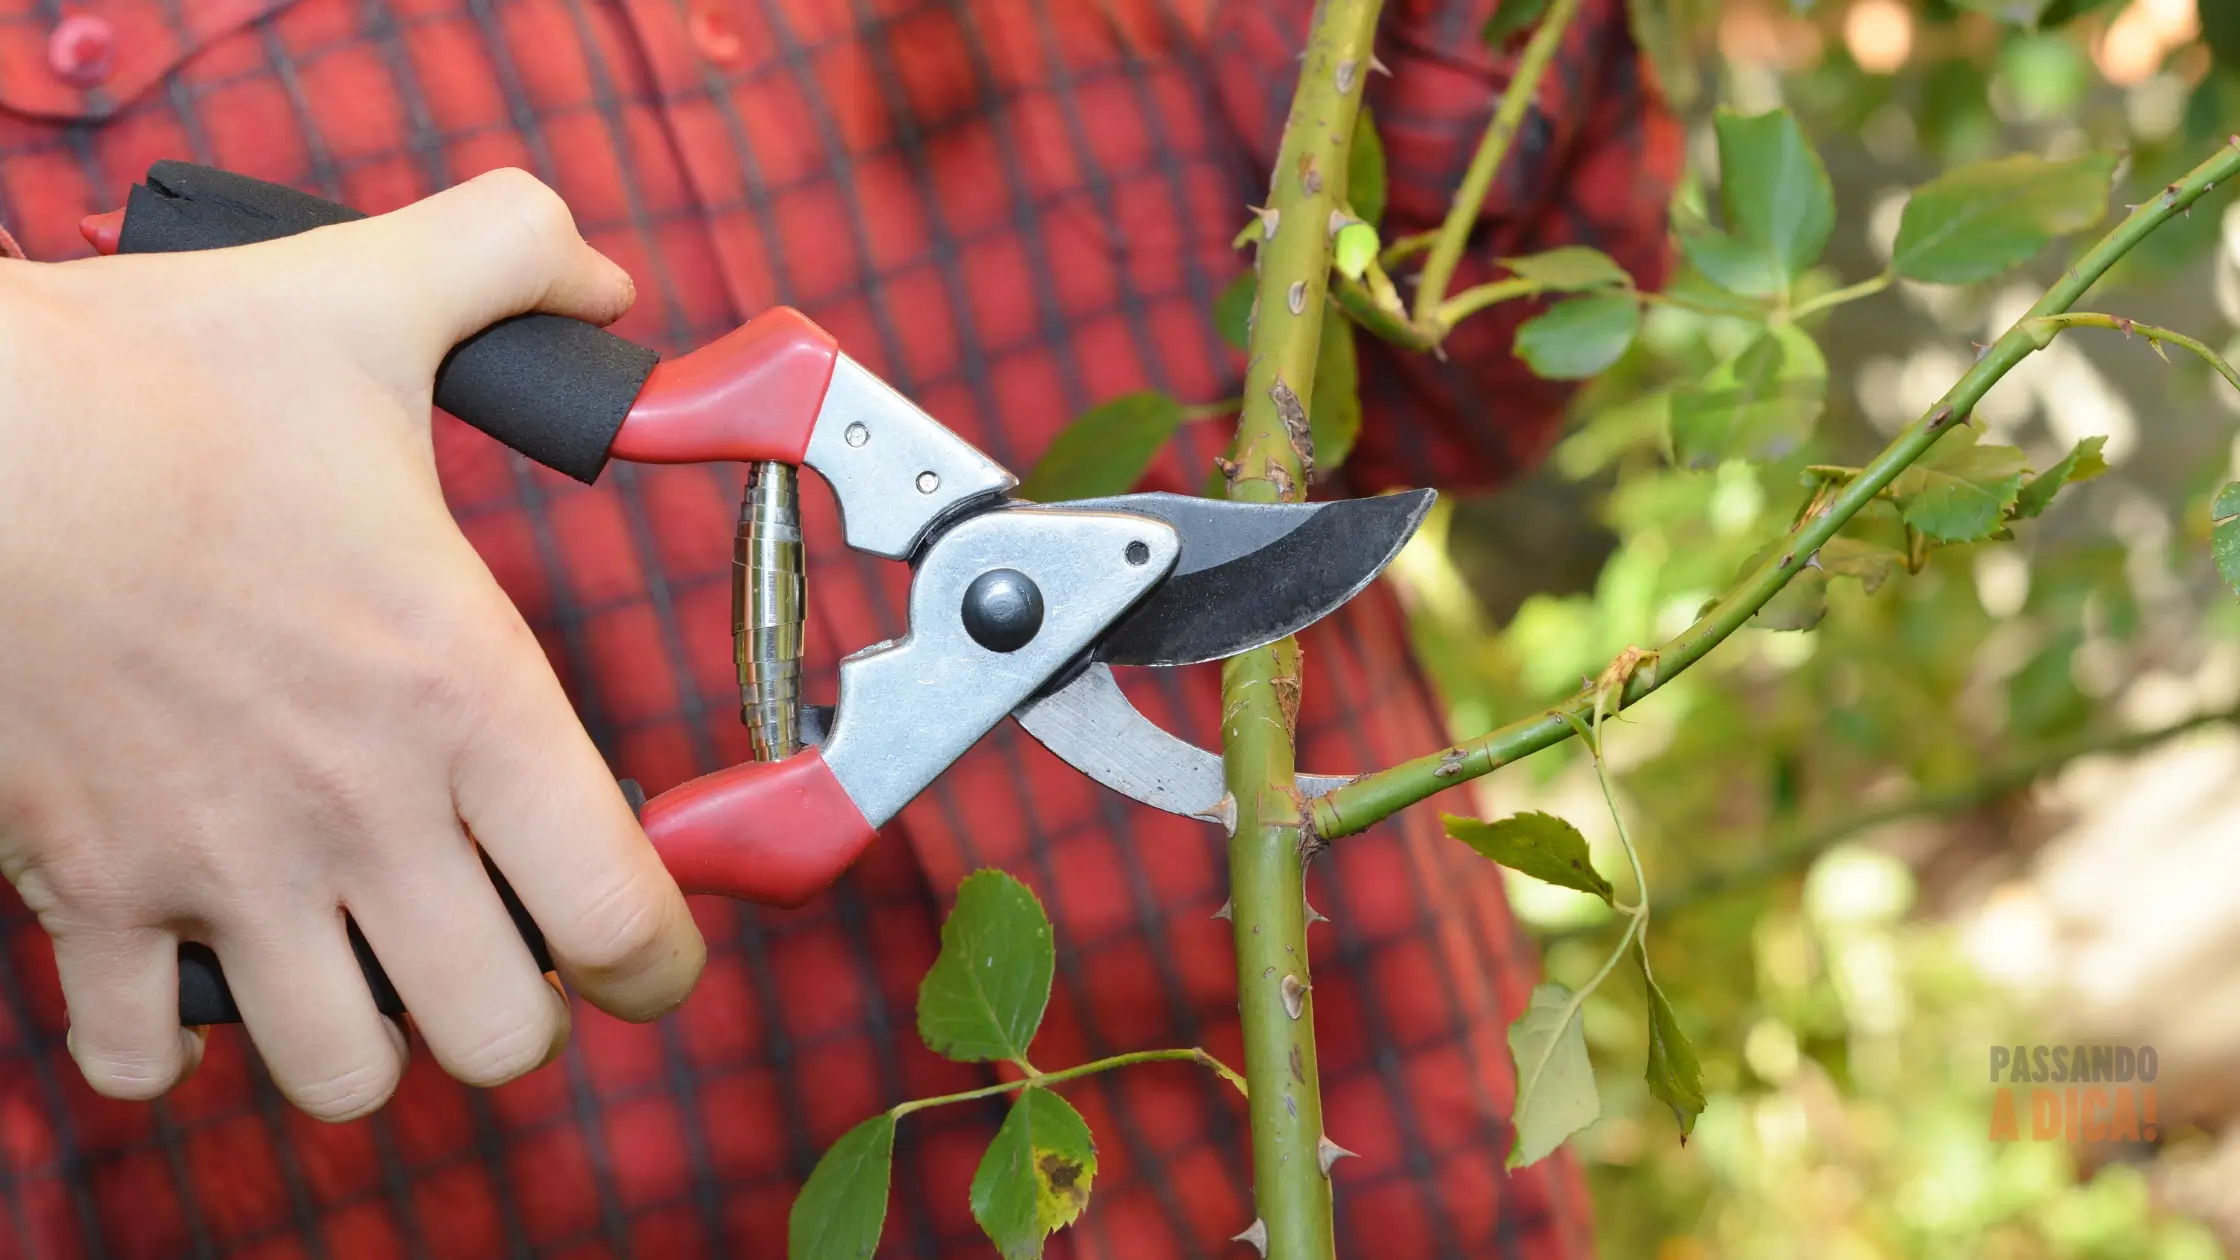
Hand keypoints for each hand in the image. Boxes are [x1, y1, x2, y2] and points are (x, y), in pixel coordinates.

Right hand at [0, 169, 706, 1119]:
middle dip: (519, 1008)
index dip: (662, 958)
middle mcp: (361, 813)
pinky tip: (199, 963)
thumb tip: (601, 278)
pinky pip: (141, 1057)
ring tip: (365, 961)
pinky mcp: (87, 892)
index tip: (651, 944)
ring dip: (369, 1039)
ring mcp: (220, 871)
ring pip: (343, 1076)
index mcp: (465, 697)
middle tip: (500, 939)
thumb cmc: (155, 386)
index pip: (623, 917)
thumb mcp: (368, 296)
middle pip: (499, 1035)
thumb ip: (514, 262)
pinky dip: (175, 1040)